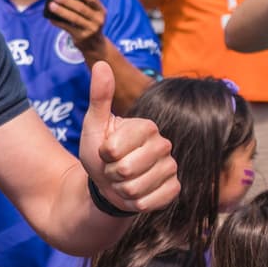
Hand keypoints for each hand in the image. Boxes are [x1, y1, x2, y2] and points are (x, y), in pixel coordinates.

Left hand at [47, 0, 106, 53]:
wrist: (94, 45)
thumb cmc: (91, 23)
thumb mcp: (94, 12)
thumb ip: (91, 0)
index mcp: (101, 10)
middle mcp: (98, 20)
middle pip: (81, 8)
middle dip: (67, 1)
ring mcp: (90, 30)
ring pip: (74, 18)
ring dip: (61, 11)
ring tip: (51, 5)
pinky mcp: (81, 37)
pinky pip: (67, 28)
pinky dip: (58, 22)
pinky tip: (51, 18)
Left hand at [78, 62, 179, 213]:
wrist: (108, 183)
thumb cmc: (100, 152)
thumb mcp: (93, 125)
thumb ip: (99, 97)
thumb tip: (101, 64)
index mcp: (147, 127)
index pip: (115, 149)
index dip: (104, 155)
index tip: (106, 151)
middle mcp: (164, 144)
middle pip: (126, 170)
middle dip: (111, 175)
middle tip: (113, 169)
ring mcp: (172, 168)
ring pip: (136, 189)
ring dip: (121, 190)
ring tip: (122, 181)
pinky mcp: (174, 189)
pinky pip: (150, 202)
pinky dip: (136, 202)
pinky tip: (136, 194)